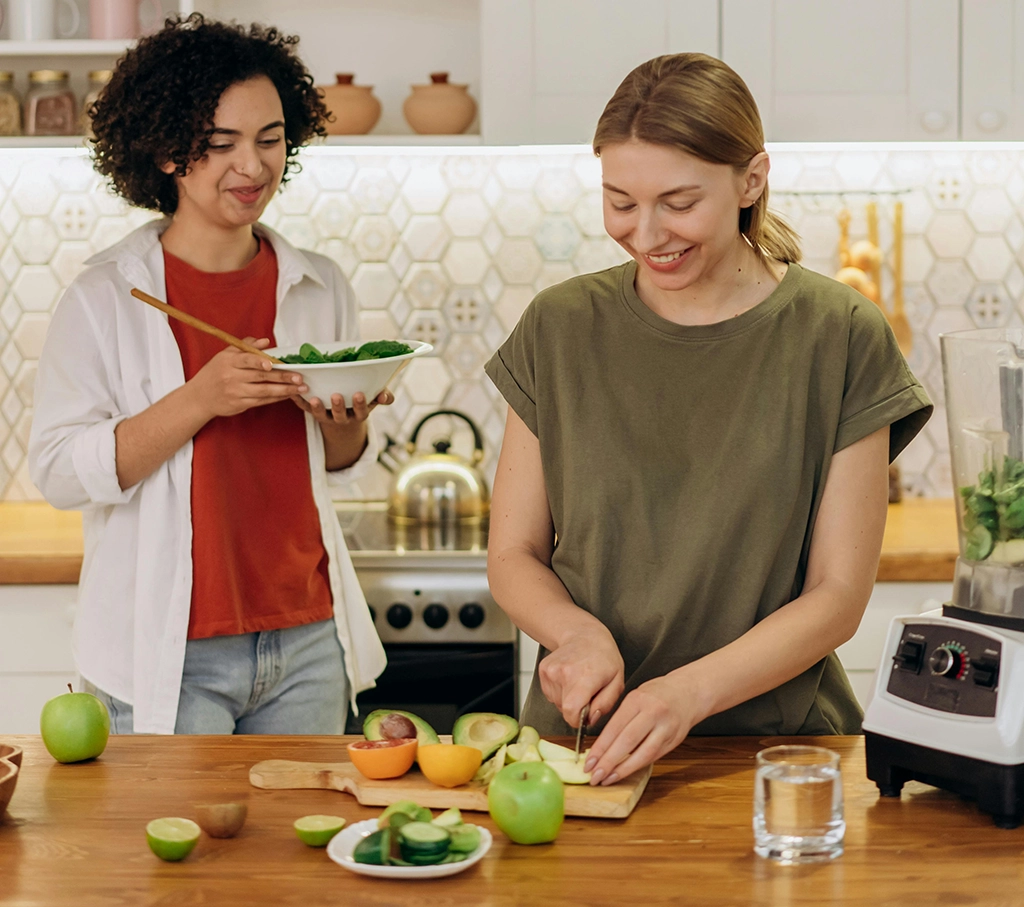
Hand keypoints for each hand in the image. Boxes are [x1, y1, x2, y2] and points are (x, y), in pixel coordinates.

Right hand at [189, 338, 305, 418]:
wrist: (199, 397)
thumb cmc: (214, 373)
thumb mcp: (225, 355)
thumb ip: (245, 347)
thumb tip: (265, 342)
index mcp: (229, 362)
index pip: (246, 360)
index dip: (259, 361)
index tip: (273, 364)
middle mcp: (232, 377)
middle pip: (260, 377)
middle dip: (282, 377)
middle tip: (299, 377)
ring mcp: (237, 392)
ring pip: (264, 391)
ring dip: (284, 390)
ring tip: (300, 387)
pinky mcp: (240, 404)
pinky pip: (262, 401)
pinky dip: (276, 398)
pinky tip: (288, 394)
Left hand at [294, 387, 393, 470]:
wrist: (343, 418)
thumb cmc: (360, 402)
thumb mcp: (374, 399)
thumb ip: (383, 396)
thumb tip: (385, 397)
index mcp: (358, 414)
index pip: (362, 412)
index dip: (360, 405)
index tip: (358, 394)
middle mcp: (343, 419)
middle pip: (341, 416)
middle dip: (338, 407)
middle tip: (336, 396)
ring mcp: (327, 418)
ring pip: (322, 416)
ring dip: (317, 408)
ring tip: (314, 398)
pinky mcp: (314, 414)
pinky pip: (305, 409)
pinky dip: (299, 402)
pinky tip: (293, 393)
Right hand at [537, 625, 623, 728]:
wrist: (585, 635)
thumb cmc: (604, 657)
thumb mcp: (617, 682)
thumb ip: (605, 704)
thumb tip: (591, 720)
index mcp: (585, 677)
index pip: (571, 711)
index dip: (578, 720)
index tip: (586, 715)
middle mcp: (564, 672)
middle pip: (564, 709)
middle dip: (576, 709)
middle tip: (587, 693)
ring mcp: (551, 670)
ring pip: (557, 702)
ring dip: (568, 699)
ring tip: (578, 683)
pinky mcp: (543, 670)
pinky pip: (550, 694)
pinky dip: (560, 692)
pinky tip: (569, 679)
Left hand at [584, 674, 697, 785]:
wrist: (688, 693)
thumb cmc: (657, 694)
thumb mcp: (635, 697)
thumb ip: (621, 719)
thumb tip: (601, 746)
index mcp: (638, 700)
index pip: (615, 727)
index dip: (600, 748)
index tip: (588, 762)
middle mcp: (653, 713)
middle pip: (627, 742)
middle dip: (608, 762)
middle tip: (594, 776)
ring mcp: (666, 728)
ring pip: (642, 753)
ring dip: (623, 770)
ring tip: (607, 779)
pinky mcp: (674, 741)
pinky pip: (653, 757)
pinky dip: (637, 766)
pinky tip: (625, 773)